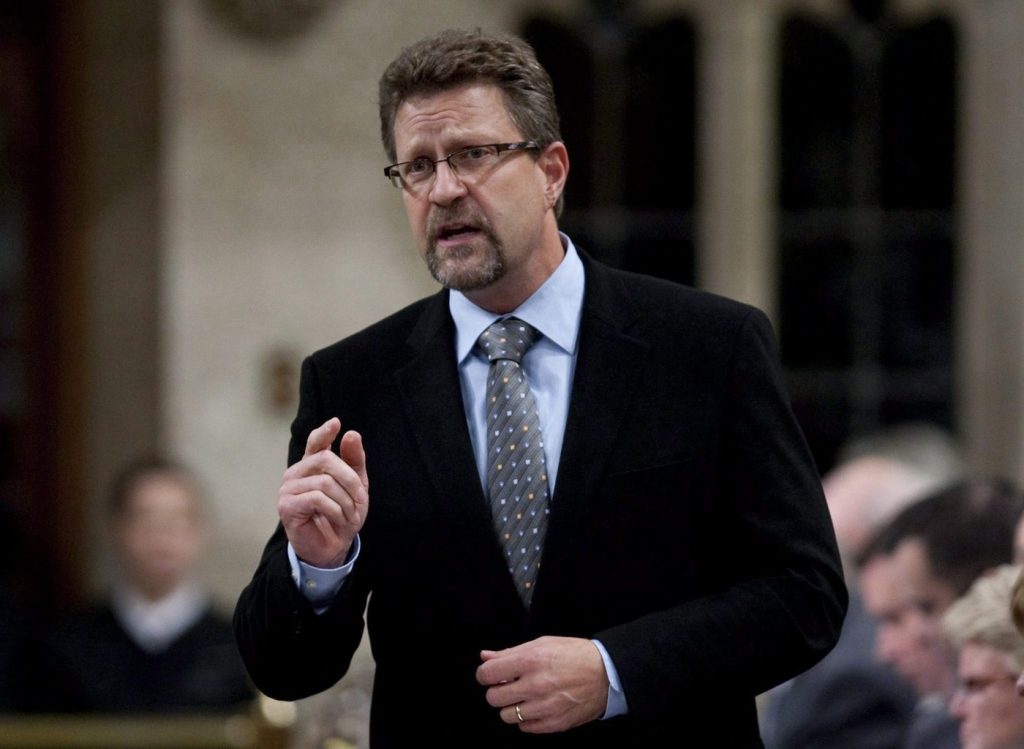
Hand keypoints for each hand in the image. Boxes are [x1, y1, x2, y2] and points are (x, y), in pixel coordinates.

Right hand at [277, 417, 368, 567]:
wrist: (333, 548)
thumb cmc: (342, 515)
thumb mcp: (356, 487)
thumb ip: (354, 461)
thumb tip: (351, 434)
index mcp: (312, 465)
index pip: (315, 442)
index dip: (324, 432)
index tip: (336, 423)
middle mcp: (297, 472)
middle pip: (326, 460)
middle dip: (350, 480)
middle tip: (361, 499)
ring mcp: (288, 488)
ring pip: (325, 482)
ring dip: (346, 501)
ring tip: (350, 515)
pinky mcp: (286, 505)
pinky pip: (317, 498)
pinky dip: (336, 510)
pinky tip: (339, 520)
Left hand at [476, 636, 608, 732]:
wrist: (607, 674)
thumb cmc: (573, 655)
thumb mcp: (542, 644)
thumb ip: (510, 652)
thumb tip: (485, 657)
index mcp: (531, 660)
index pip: (488, 674)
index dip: (485, 675)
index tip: (491, 675)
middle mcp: (536, 685)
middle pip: (493, 698)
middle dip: (497, 691)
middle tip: (510, 686)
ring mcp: (545, 707)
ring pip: (506, 716)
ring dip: (511, 706)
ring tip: (525, 697)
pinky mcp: (555, 723)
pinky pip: (525, 727)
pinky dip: (527, 719)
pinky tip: (537, 707)